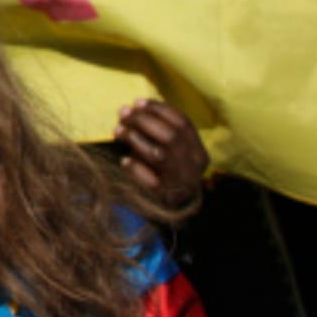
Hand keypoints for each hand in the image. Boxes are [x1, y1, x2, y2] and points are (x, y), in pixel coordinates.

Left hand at [114, 98, 208, 214]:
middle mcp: (193, 168)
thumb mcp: (170, 152)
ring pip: (159, 155)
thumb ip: (156, 132)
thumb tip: (128, 110)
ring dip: (135, 139)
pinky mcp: (165, 199)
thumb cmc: (165, 173)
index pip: (184, 124)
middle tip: (123, 113)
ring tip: (117, 130)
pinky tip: (124, 160)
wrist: (169, 214)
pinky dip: (136, 168)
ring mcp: (180, 184)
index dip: (160, 110)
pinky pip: (149, 181)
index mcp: (199, 154)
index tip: (138, 102)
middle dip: (144, 121)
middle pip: (171, 136)